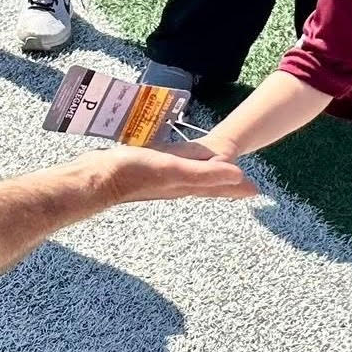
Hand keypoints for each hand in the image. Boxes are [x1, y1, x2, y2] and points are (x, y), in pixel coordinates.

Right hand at [95, 144, 257, 202]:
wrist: (96, 180)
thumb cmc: (133, 173)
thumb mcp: (173, 169)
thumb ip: (205, 173)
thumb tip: (239, 175)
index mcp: (186, 184)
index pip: (218, 184)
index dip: (237, 186)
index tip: (255, 190)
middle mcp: (176, 184)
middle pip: (206, 183)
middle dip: (224, 182)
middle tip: (241, 183)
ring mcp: (159, 178)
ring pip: (190, 177)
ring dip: (205, 175)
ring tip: (215, 172)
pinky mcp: (145, 169)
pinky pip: (172, 167)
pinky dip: (182, 166)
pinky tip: (176, 161)